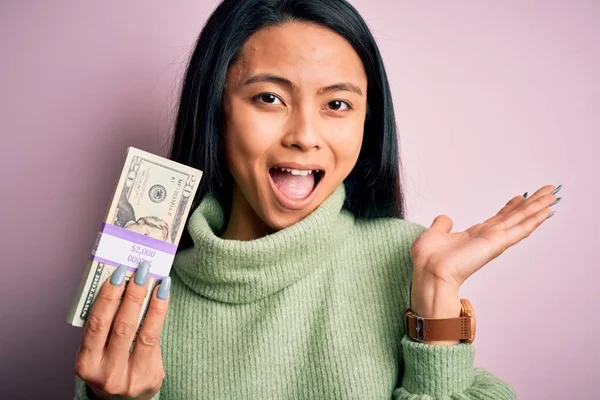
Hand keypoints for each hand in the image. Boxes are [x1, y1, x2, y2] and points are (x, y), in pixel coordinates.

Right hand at [74, 261, 170, 399]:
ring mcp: (130, 377)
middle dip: (132, 294)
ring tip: (157, 280)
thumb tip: (123, 285)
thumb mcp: (98, 352)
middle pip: (120, 326)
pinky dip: (159, 314)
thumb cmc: (109, 366)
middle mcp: (106, 373)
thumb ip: (106, 327)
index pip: (97, 324)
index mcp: (86, 364)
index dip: (108, 297)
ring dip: (151, 301)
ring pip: (142, 332)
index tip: (118, 274)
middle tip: (141, 270)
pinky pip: (155, 340)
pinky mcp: (150, 378)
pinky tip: (163, 297)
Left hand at [409, 184, 561, 341]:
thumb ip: (442, 226)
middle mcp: (487, 238)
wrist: (429, 273)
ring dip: (538, 208)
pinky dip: (533, 220)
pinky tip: (546, 211)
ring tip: (553, 196)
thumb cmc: (428, 260)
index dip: (510, 208)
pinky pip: (519, 230)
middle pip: (514, 217)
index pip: (497, 219)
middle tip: (547, 191)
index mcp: (474, 236)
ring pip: (521, 220)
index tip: (520, 197)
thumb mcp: (434, 234)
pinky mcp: (496, 244)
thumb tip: (446, 219)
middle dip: (531, 204)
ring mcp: (494, 241)